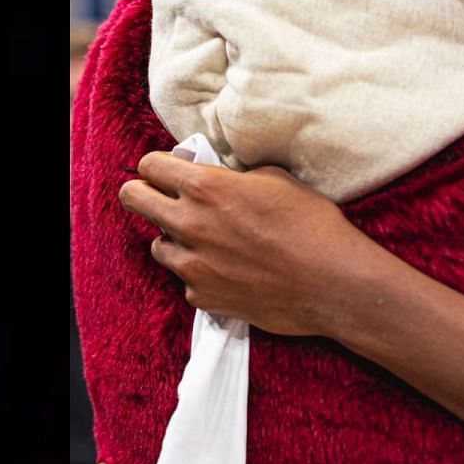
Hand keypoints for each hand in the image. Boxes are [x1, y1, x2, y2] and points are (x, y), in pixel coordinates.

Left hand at [119, 153, 368, 336]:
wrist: (331, 283)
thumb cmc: (311, 225)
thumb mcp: (274, 179)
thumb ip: (232, 177)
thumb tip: (217, 177)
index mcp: (204, 187)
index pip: (148, 166)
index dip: (156, 166)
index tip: (167, 172)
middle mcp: (188, 224)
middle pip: (133, 199)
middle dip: (145, 194)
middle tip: (166, 198)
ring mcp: (190, 265)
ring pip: (157, 245)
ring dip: (175, 239)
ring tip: (209, 241)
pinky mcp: (200, 296)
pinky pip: (185, 279)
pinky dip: (199, 273)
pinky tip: (230, 271)